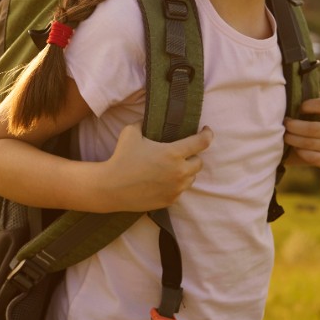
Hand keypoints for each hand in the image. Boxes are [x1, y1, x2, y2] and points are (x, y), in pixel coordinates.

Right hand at [95, 123, 213, 211]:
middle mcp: (179, 172)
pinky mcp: (170, 200)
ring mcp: (176, 188)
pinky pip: (180, 190)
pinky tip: (162, 180)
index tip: (206, 130)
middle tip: (181, 153)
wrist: (112, 187)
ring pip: (191, 178)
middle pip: (199, 163)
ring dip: (185, 171)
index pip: (202, 143)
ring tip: (171, 168)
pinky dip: (176, 184)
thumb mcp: (130, 132)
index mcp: (173, 153)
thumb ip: (143, 123)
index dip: (207, 134)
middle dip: (192, 156)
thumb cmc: (121, 158)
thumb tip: (148, 119)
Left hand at [283, 95, 319, 169]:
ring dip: (293, 139)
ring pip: (310, 143)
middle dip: (294, 126)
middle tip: (285, 124)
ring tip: (284, 136)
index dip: (308, 105)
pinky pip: (313, 157)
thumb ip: (306, 99)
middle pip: (314, 128)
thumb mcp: (307, 110)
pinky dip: (301, 152)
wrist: (306, 147)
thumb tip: (295, 88)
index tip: (298, 107)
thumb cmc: (305, 122)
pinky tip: (295, 148)